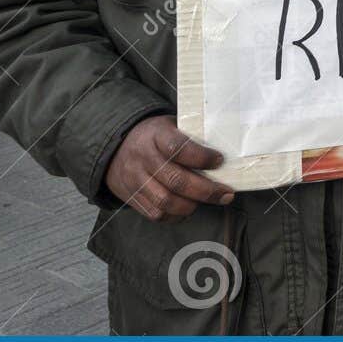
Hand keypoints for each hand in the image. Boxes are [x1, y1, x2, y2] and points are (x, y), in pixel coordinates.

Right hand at [104, 115, 232, 220]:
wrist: (116, 147)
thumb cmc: (155, 136)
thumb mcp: (170, 126)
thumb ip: (190, 136)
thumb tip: (225, 152)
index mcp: (155, 135)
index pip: (177, 148)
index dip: (201, 157)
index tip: (220, 160)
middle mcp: (143, 158)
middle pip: (175, 180)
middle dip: (206, 191)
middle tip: (226, 193)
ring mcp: (135, 180)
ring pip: (166, 201)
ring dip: (193, 205)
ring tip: (211, 201)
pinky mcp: (131, 197)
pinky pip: (155, 214)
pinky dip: (176, 215)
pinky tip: (189, 208)